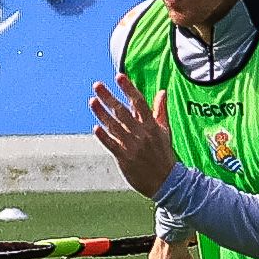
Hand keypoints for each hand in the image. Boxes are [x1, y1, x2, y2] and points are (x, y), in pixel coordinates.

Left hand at [85, 80, 177, 204]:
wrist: (166, 181)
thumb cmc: (163, 154)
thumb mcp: (165, 131)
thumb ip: (160, 110)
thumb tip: (162, 91)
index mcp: (152, 126)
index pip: (140, 103)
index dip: (129, 89)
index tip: (119, 77)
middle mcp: (142, 134)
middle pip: (123, 112)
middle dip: (109, 97)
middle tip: (97, 85)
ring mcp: (133, 146)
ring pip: (115, 126)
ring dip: (102, 113)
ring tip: (92, 101)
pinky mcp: (125, 159)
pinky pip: (112, 145)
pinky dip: (104, 136)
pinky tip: (95, 127)